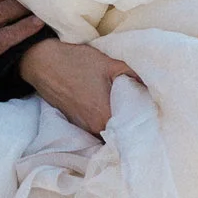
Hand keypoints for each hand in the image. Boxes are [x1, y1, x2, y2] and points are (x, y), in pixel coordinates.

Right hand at [20, 38, 142, 137]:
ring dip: (118, 126)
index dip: (144, 127)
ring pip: (108, 133)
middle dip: (133, 127)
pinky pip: (97, 129)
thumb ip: (133, 76)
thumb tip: (153, 87)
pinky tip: (111, 110)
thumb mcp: (109, 63)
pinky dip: (106, 123)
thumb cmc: (76, 62)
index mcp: (104, 116)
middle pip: (121, 135)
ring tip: (130, 112)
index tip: (155, 119)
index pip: (132, 132)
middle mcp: (94, 128)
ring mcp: (83, 127)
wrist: (42, 62)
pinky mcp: (76, 123)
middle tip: (146, 114)